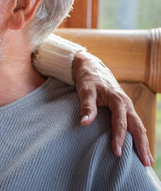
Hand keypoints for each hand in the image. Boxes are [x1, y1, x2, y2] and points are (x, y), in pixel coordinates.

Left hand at [72, 51, 153, 166]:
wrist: (91, 67)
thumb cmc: (88, 79)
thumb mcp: (85, 90)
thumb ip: (87, 106)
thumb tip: (85, 123)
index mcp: (118, 99)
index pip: (120, 122)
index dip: (119, 138)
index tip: (117, 153)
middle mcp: (126, 104)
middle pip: (137, 127)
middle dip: (142, 145)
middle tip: (145, 164)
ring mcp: (127, 107)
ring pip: (139, 127)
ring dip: (143, 143)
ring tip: (147, 161)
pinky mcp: (125, 109)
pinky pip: (135, 124)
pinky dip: (139, 136)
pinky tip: (140, 148)